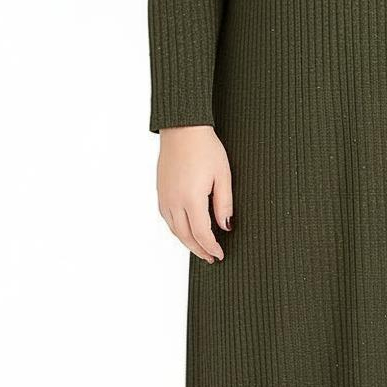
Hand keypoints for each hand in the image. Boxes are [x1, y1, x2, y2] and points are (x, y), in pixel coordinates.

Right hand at [156, 125, 232, 263]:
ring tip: (200, 248)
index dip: (211, 247)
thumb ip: (224, 203)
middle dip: (199, 250)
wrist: (182, 129)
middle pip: (186, 236)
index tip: (220, 255)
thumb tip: (226, 227)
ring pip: (174, 229)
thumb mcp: (223, 175)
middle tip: (211, 257)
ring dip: (187, 242)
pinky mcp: (160, 191)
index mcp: (191, 198)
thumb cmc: (206, 148)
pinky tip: (186, 230)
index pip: (202, 234)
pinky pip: (167, 218)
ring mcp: (165, 197)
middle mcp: (174, 201)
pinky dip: (177, 229)